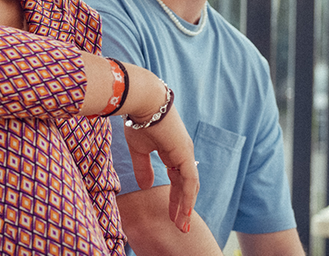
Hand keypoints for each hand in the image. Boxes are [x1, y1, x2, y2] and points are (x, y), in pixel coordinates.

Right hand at [123, 108, 197, 233]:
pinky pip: (188, 181)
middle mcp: (183, 154)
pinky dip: (186, 198)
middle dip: (182, 207)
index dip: (175, 199)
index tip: (171, 216)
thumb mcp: (139, 149)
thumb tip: (146, 186)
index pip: (177, 180)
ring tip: (181, 225)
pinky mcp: (184, 154)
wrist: (143, 101)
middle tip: (180, 226)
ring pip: (189, 187)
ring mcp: (185, 154)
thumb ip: (143, 168)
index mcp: (174, 153)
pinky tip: (182, 211)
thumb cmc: (139, 120)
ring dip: (185, 207)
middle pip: (186, 187)